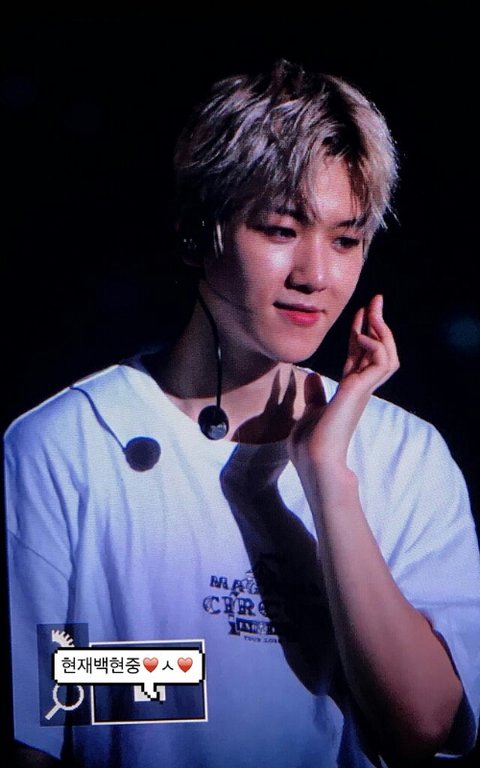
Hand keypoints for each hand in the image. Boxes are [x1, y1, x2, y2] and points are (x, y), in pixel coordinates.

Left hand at [288, 295, 398, 470]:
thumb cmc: (310, 444)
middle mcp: (359, 389)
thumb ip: (314, 395)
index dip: (360, 333)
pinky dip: (375, 345)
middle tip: (375, 300)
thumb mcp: (310, 412)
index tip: (359, 313)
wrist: (313, 460)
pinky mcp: (361, 391)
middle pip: (377, 350)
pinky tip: (363, 335)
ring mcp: (363, 390)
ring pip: (387, 355)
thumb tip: (311, 378)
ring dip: (382, 330)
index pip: (359, 356)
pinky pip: (381, 362)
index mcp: (348, 391)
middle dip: (377, 323)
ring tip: (374, 312)